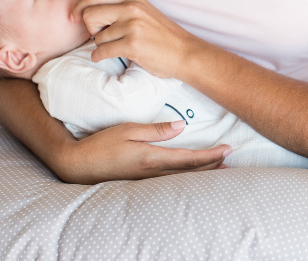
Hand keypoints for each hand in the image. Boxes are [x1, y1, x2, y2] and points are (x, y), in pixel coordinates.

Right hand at [56, 120, 229, 183]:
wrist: (77, 165)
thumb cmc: (101, 143)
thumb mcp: (128, 129)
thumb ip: (156, 130)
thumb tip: (181, 126)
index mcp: (152, 157)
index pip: (189, 158)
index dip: (211, 155)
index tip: (227, 149)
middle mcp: (153, 172)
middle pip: (191, 171)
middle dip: (212, 165)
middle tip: (230, 157)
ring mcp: (147, 180)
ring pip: (182, 178)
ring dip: (202, 172)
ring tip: (219, 166)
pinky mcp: (141, 182)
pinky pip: (171, 180)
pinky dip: (187, 175)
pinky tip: (192, 172)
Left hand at [74, 0, 203, 79]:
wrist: (185, 53)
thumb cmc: (163, 36)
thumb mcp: (144, 12)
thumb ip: (121, 8)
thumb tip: (89, 11)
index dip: (79, 6)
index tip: (73, 17)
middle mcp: (132, 8)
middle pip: (89, 14)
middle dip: (89, 28)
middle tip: (99, 36)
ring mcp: (133, 26)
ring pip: (97, 36)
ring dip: (101, 45)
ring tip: (116, 47)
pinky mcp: (132, 44)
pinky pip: (101, 51)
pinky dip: (99, 57)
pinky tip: (108, 57)